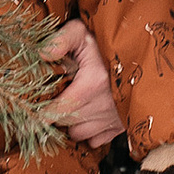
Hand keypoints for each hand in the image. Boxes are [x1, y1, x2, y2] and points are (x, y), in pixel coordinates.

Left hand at [44, 21, 121, 150]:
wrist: (139, 52)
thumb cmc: (106, 42)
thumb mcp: (82, 32)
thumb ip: (61, 39)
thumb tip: (42, 53)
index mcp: (93, 82)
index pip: (58, 110)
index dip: (42, 113)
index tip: (34, 111)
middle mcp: (105, 104)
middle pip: (66, 122)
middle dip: (56, 113)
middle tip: (57, 98)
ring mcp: (115, 117)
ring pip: (79, 134)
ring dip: (72, 123)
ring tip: (74, 105)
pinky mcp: (122, 126)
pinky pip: (96, 141)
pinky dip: (89, 132)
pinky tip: (89, 115)